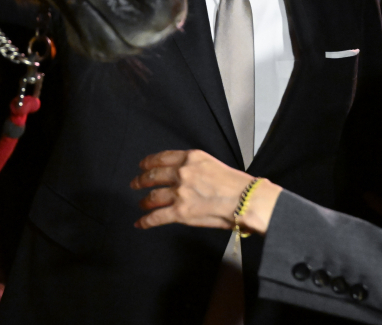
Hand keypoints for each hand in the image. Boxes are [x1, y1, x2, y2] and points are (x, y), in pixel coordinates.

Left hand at [129, 149, 281, 234]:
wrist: (246, 200)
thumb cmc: (236, 184)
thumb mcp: (213, 165)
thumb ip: (196, 168)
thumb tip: (186, 175)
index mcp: (191, 158)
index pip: (163, 157)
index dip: (149, 162)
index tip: (143, 165)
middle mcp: (182, 173)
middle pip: (154, 175)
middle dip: (142, 180)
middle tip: (135, 183)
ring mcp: (179, 193)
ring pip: (153, 197)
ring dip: (144, 201)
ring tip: (141, 204)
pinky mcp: (180, 212)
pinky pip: (157, 217)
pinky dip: (146, 221)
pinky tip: (140, 223)